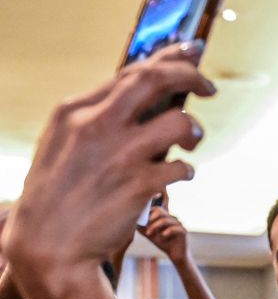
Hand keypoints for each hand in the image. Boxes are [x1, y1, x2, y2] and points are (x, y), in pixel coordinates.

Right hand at [0, 42, 214, 276]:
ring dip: (195, 130)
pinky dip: (188, 169)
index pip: (130, 72)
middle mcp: (96, 126)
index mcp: (74, 111)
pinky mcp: (139, 185)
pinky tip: (182, 174)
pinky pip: (182, 166)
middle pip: (155, 80)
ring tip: (192, 143)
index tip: (191, 53)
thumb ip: (100, 119)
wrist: (46, 245)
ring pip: (180, 122)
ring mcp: (119, 155)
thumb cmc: (58, 195)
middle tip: (209, 87)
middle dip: (190, 75)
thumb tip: (149, 97)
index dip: (168, 59)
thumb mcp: (66, 144)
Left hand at [141, 206, 189, 264]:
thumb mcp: (151, 236)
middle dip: (150, 219)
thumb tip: (135, 223)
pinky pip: (174, 228)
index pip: (156, 209)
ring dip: (155, 227)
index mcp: (166, 218)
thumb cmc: (164, 244)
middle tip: (145, 226)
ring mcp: (179, 224)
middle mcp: (173, 219)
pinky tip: (162, 236)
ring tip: (149, 234)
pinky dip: (166, 232)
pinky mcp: (183, 232)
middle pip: (160, 211)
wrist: (176, 255)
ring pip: (165, 220)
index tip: (142, 220)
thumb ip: (144, 229)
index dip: (148, 212)